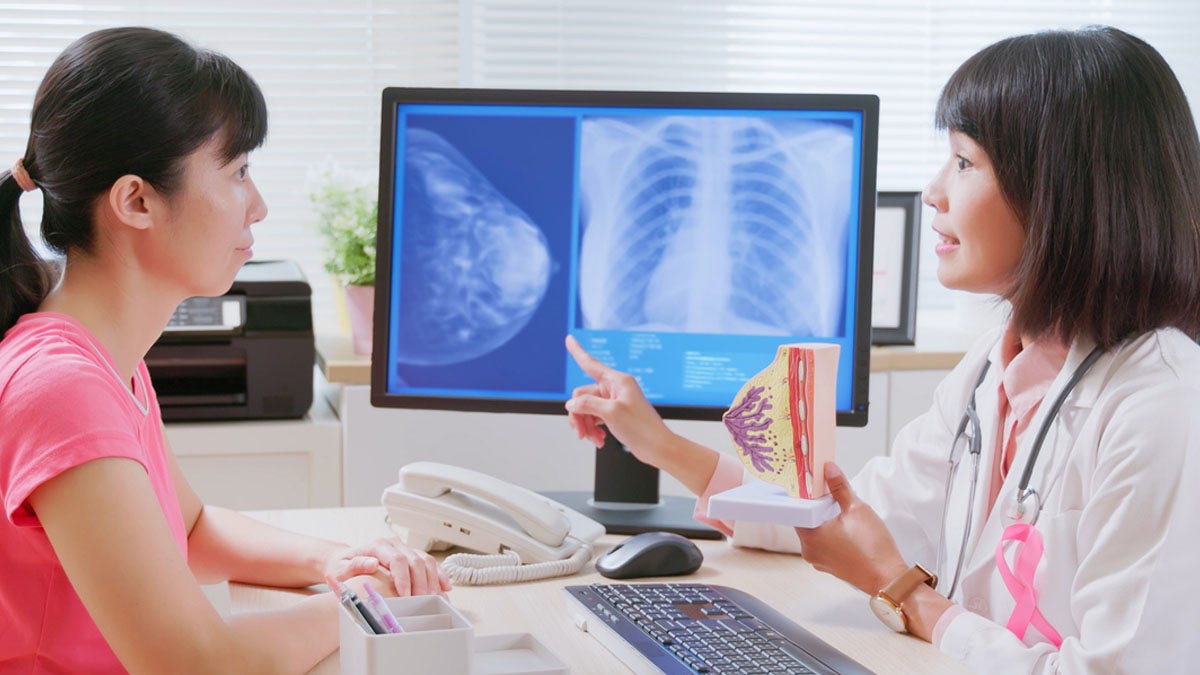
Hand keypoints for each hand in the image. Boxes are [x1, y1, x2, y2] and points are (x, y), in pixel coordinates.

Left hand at [324, 538, 450, 596]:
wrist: (343, 560)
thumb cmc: (341, 566)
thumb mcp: (341, 568)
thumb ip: (355, 565)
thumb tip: (372, 563)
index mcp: (378, 545)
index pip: (397, 559)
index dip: (404, 577)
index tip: (406, 594)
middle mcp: (393, 544)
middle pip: (415, 560)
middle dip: (421, 582)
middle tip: (422, 601)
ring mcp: (404, 549)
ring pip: (426, 560)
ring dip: (433, 579)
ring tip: (435, 597)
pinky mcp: (410, 556)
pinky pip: (429, 563)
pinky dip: (439, 574)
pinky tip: (445, 586)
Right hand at [563, 335, 675, 465]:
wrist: (658, 448)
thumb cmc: (642, 428)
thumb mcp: (611, 413)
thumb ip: (587, 404)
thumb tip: (571, 404)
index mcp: (618, 381)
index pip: (591, 363)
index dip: (577, 351)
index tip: (569, 338)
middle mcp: (615, 388)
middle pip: (582, 395)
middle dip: (579, 415)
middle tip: (581, 433)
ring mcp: (614, 402)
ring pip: (586, 408)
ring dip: (586, 425)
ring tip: (593, 439)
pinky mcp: (614, 414)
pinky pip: (594, 417)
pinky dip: (593, 429)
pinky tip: (599, 439)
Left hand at [794, 463, 907, 594]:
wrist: (888, 578)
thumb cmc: (872, 547)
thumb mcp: (857, 508)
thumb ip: (840, 487)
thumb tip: (829, 469)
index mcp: (809, 537)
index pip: (797, 510)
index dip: (805, 496)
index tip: (813, 486)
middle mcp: (809, 551)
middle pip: (807, 522)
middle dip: (818, 508)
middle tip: (831, 495)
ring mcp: (819, 561)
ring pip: (816, 533)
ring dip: (826, 521)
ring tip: (842, 512)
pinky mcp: (830, 567)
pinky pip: (825, 545)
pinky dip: (832, 535)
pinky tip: (847, 529)